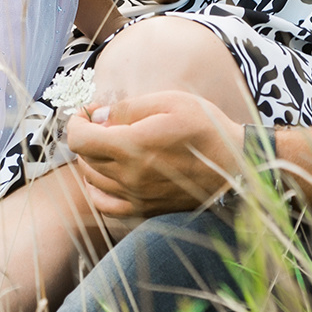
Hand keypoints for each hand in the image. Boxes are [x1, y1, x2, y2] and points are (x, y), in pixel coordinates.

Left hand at [65, 89, 247, 217]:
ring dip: (92, 159)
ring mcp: (136, 197)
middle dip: (87, 135)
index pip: (79, 139)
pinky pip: (105, 205)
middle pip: (84, 157)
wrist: (235, 166)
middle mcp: (130, 176)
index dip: (75, 121)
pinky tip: (107, 175)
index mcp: (133, 147)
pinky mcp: (145, 210)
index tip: (86, 112)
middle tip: (103, 121)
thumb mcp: (169, 102)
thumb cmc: (206, 129)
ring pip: (92, 179)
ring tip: (110, 144)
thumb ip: (127, 109)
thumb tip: (97, 117)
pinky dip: (97, 189)